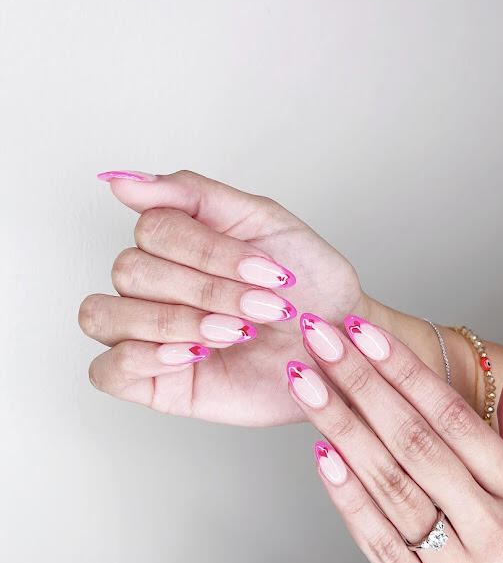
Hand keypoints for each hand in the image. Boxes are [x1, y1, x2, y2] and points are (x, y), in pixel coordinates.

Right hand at [79, 170, 364, 424]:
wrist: (337, 343)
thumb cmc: (308, 282)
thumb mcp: (263, 220)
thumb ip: (192, 193)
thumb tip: (122, 180)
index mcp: (175, 242)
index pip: (151, 229)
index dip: (207, 251)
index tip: (264, 268)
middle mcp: (153, 284)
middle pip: (129, 270)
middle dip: (205, 289)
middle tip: (259, 307)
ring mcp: (147, 333)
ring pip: (105, 314)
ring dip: (176, 321)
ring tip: (235, 332)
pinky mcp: (152, 382)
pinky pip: (107, 370)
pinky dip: (145, 357)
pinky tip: (194, 353)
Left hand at [287, 313, 502, 562]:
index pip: (451, 416)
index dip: (402, 370)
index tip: (365, 334)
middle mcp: (490, 527)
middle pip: (412, 438)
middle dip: (360, 381)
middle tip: (321, 339)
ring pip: (389, 482)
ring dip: (341, 425)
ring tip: (306, 383)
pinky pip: (381, 544)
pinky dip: (349, 498)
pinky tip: (322, 456)